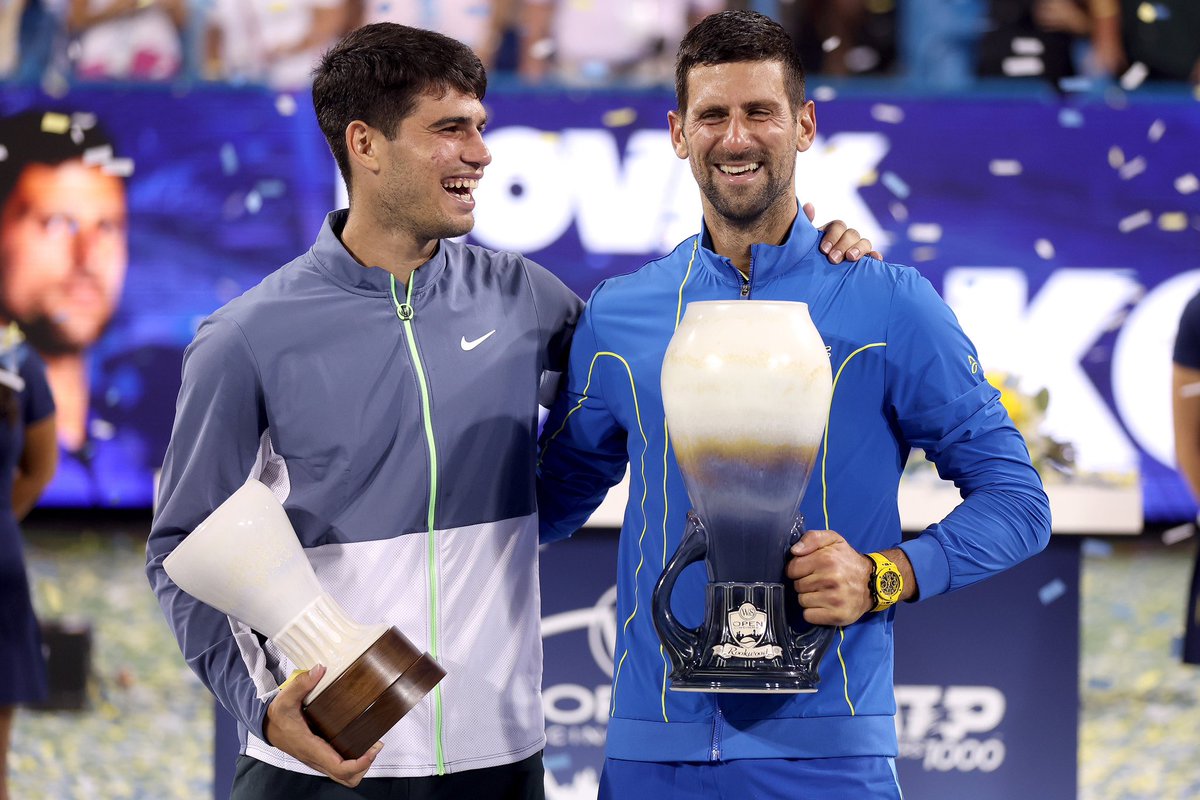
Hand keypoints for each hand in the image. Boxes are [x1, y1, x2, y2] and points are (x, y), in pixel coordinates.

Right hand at [263, 665, 382, 786]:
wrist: (268, 726)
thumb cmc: (277, 716)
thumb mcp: (285, 698)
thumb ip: (302, 684)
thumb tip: (319, 670)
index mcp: (310, 747)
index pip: (338, 767)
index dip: (358, 764)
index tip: (371, 750)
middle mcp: (316, 759)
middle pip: (345, 778)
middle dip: (364, 766)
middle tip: (374, 746)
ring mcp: (319, 760)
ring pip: (344, 777)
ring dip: (361, 766)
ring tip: (371, 745)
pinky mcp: (321, 757)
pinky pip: (340, 768)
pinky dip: (354, 762)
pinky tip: (360, 743)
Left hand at [785, 529, 872, 625]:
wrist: (873, 583)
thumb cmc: (848, 560)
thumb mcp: (833, 540)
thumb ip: (812, 538)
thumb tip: (795, 551)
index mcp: (827, 559)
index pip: (792, 569)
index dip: (798, 569)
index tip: (809, 569)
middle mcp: (831, 579)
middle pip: (797, 586)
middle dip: (805, 583)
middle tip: (819, 581)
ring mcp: (835, 599)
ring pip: (802, 601)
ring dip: (809, 598)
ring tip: (823, 592)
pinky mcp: (837, 616)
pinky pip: (808, 616)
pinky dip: (813, 612)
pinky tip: (824, 605)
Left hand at [803, 202, 881, 263]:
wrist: (813, 273)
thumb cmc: (809, 256)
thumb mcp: (805, 242)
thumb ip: (805, 225)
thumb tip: (809, 206)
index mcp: (833, 231)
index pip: (838, 226)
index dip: (832, 236)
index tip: (824, 249)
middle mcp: (847, 238)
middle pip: (852, 234)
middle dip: (843, 245)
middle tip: (833, 259)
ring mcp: (857, 249)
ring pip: (864, 243)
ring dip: (859, 249)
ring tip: (850, 258)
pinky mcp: (865, 261)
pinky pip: (873, 256)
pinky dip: (876, 256)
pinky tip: (876, 258)